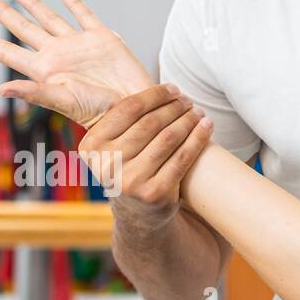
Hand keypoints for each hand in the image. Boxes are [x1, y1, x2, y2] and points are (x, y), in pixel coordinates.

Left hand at [0, 0, 153, 128]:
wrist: (137, 107)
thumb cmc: (102, 113)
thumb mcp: (65, 102)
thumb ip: (35, 93)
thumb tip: (0, 89)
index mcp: (45, 70)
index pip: (7, 52)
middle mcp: (58, 55)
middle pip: (22, 29)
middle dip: (2, 13)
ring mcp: (79, 45)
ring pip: (49, 18)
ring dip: (32, 3)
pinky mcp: (102, 38)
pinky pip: (83, 15)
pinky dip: (73, 2)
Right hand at [78, 85, 213, 233]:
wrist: (139, 215)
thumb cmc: (130, 168)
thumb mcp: (114, 147)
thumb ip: (123, 122)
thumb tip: (156, 85)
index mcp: (91, 146)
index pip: (127, 109)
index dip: (154, 95)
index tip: (173, 88)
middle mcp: (108, 163)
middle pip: (150, 123)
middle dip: (174, 107)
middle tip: (189, 100)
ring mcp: (131, 180)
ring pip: (168, 138)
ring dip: (188, 120)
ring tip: (199, 111)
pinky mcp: (155, 193)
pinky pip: (183, 158)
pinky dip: (198, 139)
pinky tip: (207, 127)